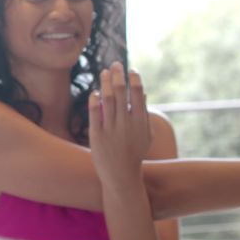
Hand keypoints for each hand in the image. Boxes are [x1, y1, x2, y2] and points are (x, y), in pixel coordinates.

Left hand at [88, 62, 152, 185]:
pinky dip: (94, 101)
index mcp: (140, 121)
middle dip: (118, 75)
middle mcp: (126, 123)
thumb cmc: (134, 153)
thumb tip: (142, 92)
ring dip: (105, 83)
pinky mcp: (97, 135)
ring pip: (107, 99)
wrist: (121, 175)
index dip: (134, 79)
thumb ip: (143, 113)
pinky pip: (95, 113)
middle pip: (121, 92)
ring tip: (103, 72)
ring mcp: (111, 128)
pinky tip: (94, 92)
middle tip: (115, 64)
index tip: (130, 69)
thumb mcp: (145, 134)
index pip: (137, 94)